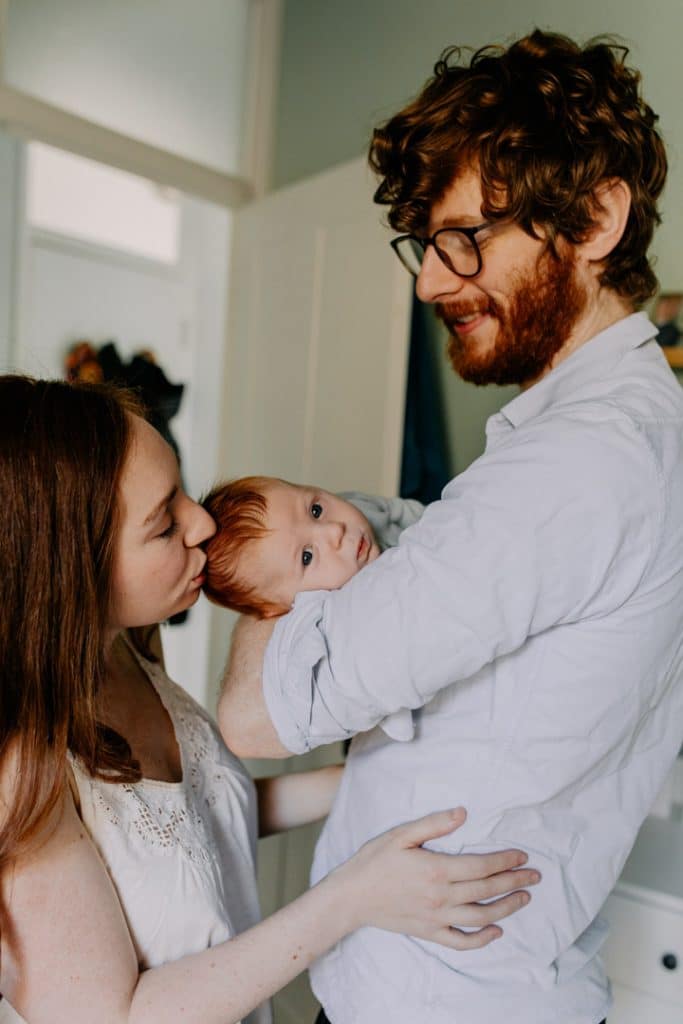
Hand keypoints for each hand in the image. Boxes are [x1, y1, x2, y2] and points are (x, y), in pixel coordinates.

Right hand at [333, 808, 539, 949]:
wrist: (351, 897)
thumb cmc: (374, 861)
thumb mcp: (401, 834)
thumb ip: (434, 824)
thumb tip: (462, 813)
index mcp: (437, 869)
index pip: (482, 866)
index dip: (505, 860)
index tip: (522, 855)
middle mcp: (441, 896)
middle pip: (487, 890)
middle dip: (515, 881)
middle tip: (535, 875)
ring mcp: (437, 918)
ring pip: (482, 917)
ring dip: (507, 908)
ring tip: (524, 897)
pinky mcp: (430, 932)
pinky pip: (462, 941)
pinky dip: (483, 939)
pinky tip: (497, 931)